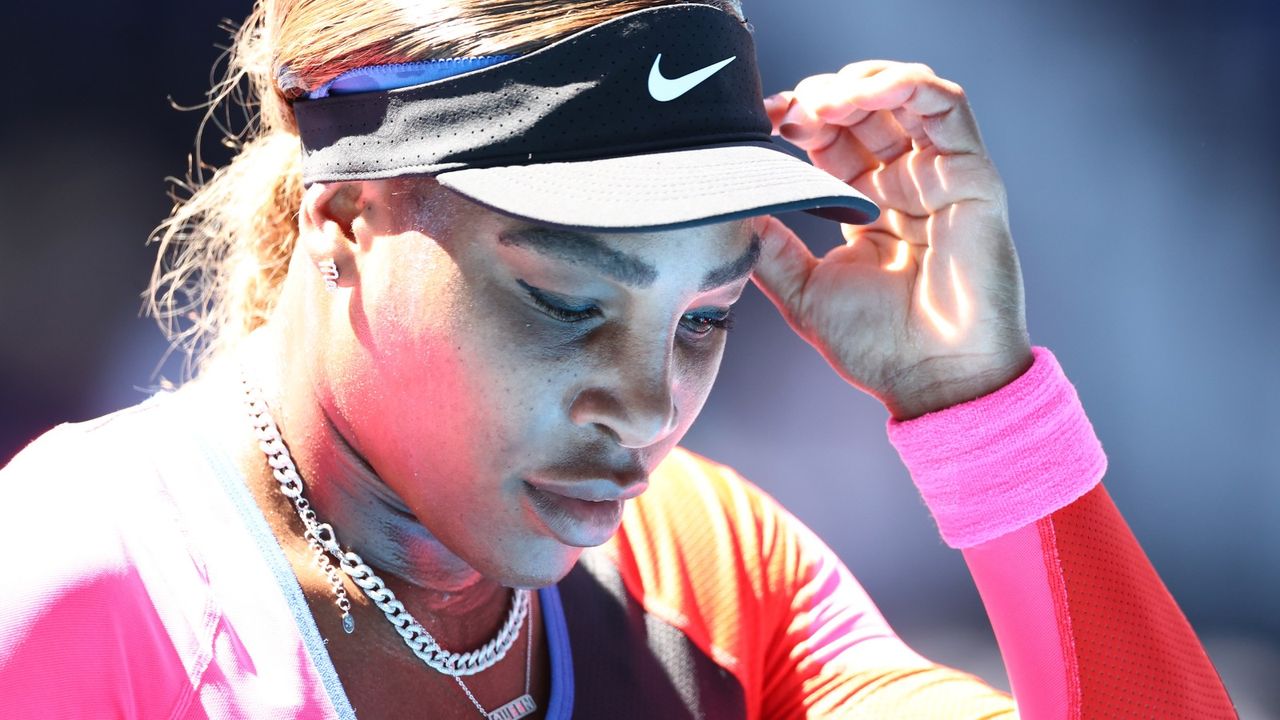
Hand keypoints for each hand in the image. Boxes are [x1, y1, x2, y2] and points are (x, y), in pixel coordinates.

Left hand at [752, 61, 1033, 420]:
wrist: (935, 382)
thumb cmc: (878, 347)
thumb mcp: (804, 291)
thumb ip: (771, 248)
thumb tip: (732, 208)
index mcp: (865, 204)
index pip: (829, 139)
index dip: (796, 119)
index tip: (762, 121)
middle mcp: (903, 182)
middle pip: (861, 110)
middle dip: (819, 98)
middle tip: (787, 113)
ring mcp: (939, 175)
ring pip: (903, 95)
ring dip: (857, 84)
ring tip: (821, 104)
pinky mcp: (972, 174)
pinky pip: (945, 106)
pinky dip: (903, 85)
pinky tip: (863, 96)